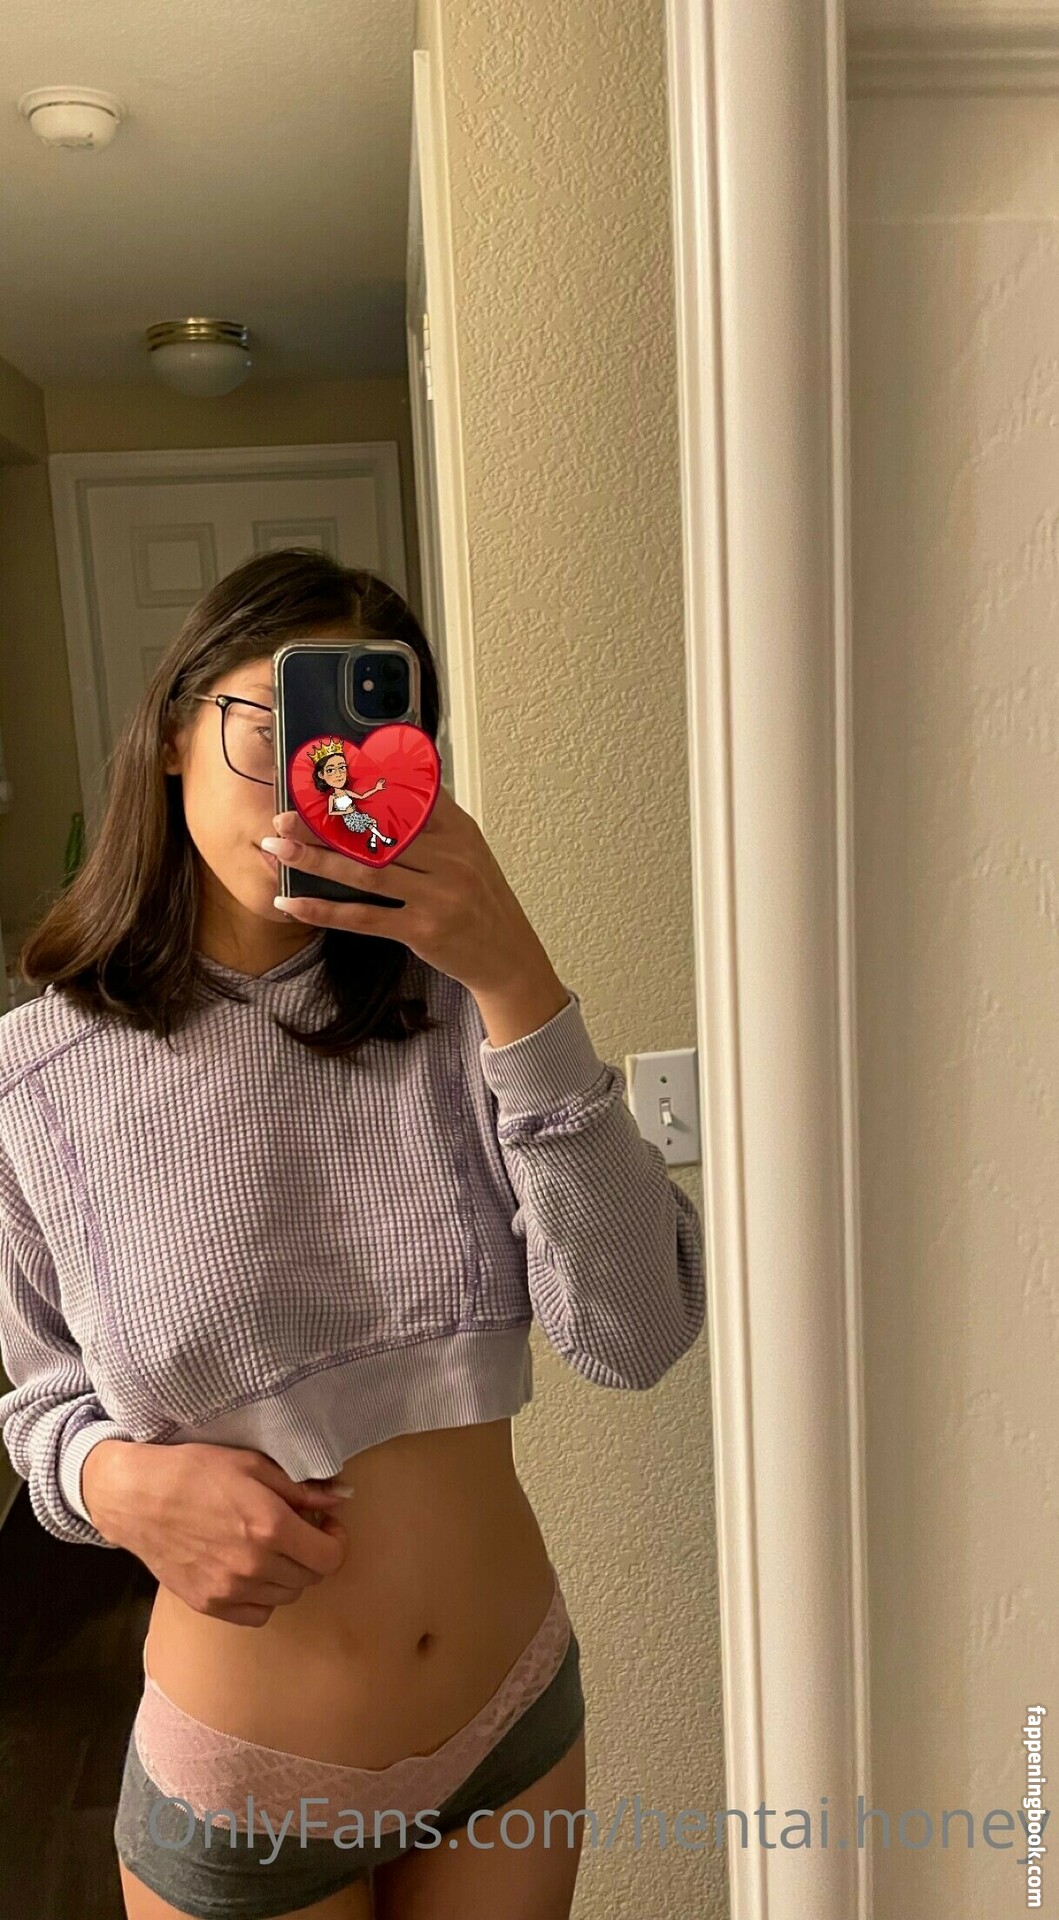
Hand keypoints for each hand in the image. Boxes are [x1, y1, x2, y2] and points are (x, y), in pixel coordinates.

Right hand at [82, 1440, 351, 1626]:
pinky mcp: (209, 1605)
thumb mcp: (253, 1465)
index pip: (330, 1556)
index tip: (326, 1525)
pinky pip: (257, 1614)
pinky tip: (251, 1571)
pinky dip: (263, 1597)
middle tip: (299, 1532)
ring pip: (286, 1596)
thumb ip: (302, 1488)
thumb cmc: (195, 1472)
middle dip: (313, 1554)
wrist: (138, 1498)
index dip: (335, 1540)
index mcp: (270, 1527)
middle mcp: (254, 1565)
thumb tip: (343, 1498)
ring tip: (272, 1548)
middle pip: (311, 1578)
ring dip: (289, 1574)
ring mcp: (230, 1590)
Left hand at [261, 781, 556, 998]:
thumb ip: (433, 820)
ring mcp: (437, 896)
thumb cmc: (480, 900)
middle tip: (284, 814)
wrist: (508, 956)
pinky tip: (294, 902)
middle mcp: (449, 859)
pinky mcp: (422, 930)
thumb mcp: (468, 851)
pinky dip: (324, 910)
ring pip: (365, 871)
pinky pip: (364, 917)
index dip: (362, 786)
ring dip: (315, 858)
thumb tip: (397, 781)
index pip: (405, 797)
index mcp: (458, 831)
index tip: (324, 778)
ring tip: (278, 847)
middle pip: (377, 833)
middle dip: (324, 823)